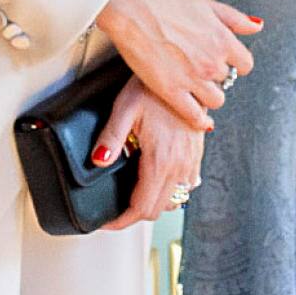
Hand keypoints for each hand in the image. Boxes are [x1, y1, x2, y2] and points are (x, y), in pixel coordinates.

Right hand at [93, 0, 261, 131]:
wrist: (135, 12)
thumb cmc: (168, 5)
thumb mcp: (207, 6)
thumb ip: (236, 19)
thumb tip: (258, 28)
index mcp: (223, 40)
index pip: (245, 64)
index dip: (235, 64)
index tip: (224, 62)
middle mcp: (212, 62)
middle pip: (226, 80)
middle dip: (215, 75)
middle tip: (199, 68)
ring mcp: (193, 79)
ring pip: (216, 100)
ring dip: (208, 95)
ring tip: (194, 87)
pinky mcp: (172, 91)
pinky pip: (195, 116)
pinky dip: (199, 120)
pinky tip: (198, 118)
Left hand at [98, 79, 205, 231]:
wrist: (186, 72)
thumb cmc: (153, 87)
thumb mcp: (125, 108)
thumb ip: (111, 138)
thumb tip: (98, 162)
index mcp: (161, 160)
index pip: (141, 207)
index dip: (121, 221)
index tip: (107, 221)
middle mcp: (180, 166)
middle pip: (157, 209)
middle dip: (133, 214)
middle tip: (114, 210)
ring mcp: (191, 162)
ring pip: (173, 200)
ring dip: (153, 203)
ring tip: (133, 194)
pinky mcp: (196, 154)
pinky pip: (186, 185)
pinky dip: (170, 191)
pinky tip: (156, 179)